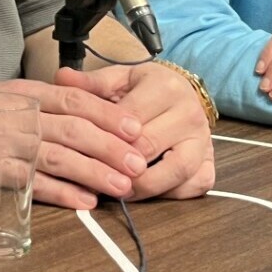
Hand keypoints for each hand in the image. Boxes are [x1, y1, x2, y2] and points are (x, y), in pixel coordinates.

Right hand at [0, 80, 149, 210]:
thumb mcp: (8, 95)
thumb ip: (46, 103)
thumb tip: (93, 114)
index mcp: (26, 93)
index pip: (75, 100)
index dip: (108, 114)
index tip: (136, 128)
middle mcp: (19, 116)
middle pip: (73, 130)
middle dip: (111, 147)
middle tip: (138, 162)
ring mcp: (5, 144)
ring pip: (58, 157)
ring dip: (94, 172)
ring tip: (122, 186)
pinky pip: (33, 183)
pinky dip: (61, 192)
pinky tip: (85, 200)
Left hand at [60, 64, 214, 199]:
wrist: (181, 94)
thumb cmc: (144, 90)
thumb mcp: (118, 80)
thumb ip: (91, 83)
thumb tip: (61, 77)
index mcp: (166, 87)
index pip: (130, 119)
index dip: (103, 138)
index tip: (80, 150)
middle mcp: (190, 113)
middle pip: (148, 147)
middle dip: (117, 165)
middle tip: (91, 175)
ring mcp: (203, 141)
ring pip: (174, 172)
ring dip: (142, 186)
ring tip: (116, 188)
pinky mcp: (209, 163)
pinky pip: (192, 187)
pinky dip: (168, 195)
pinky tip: (143, 192)